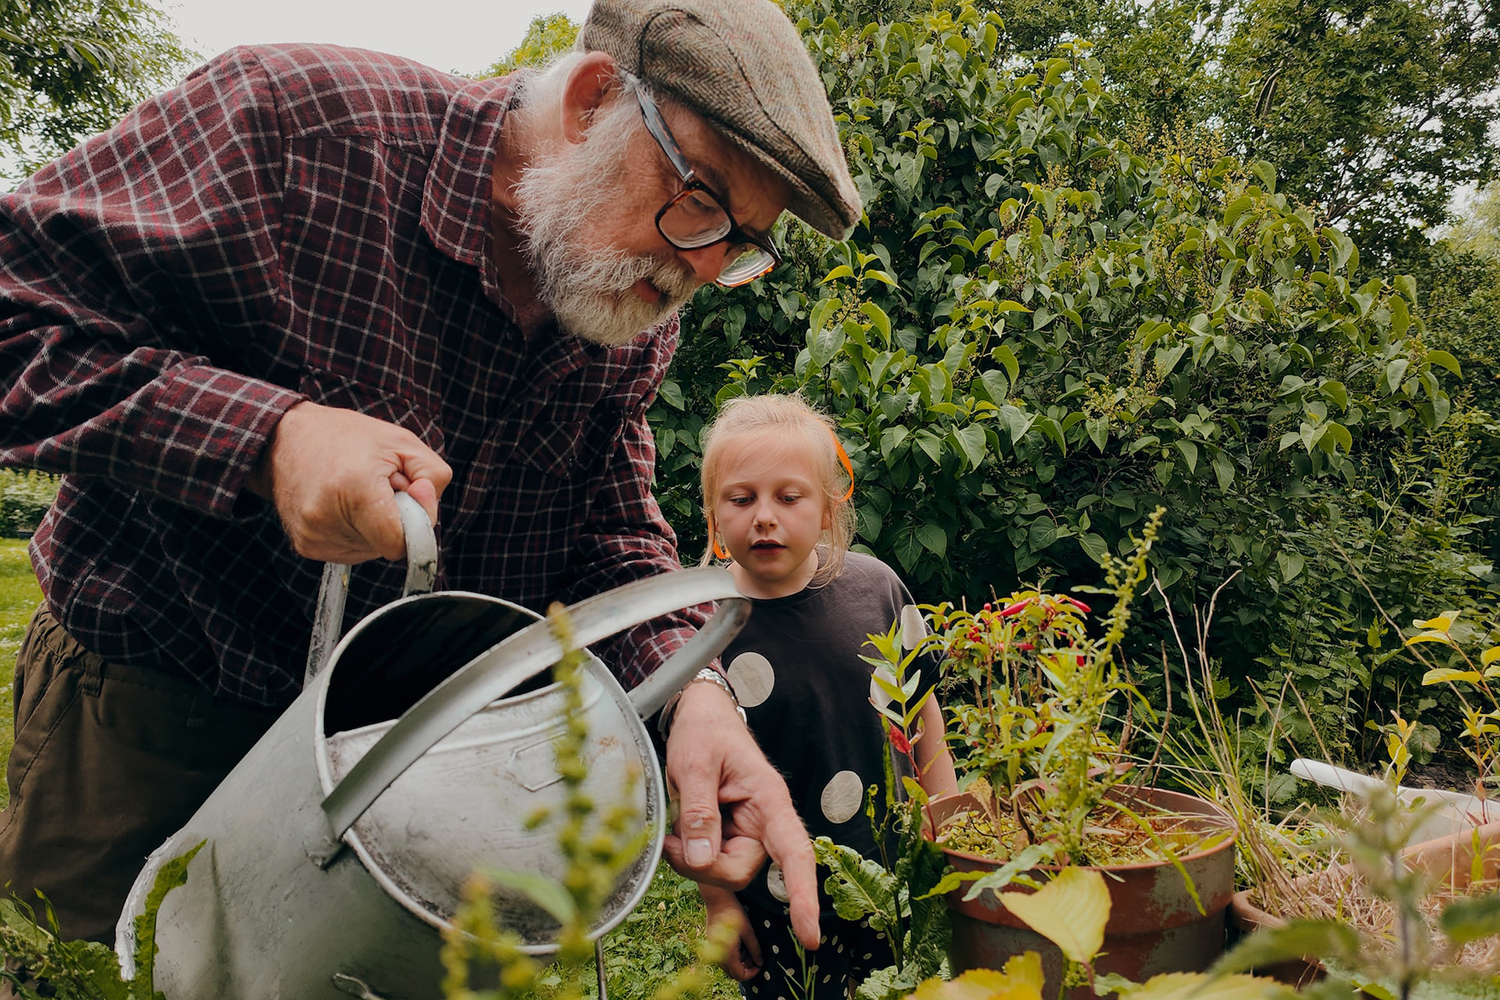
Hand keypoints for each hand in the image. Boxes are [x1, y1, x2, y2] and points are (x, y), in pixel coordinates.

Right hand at [248, 401, 451, 561]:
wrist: (286, 439)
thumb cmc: (347, 438)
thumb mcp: (403, 442)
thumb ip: (433, 477)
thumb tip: (427, 511)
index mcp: (355, 490)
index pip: (399, 542)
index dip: (415, 522)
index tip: (407, 495)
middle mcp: (327, 518)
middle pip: (387, 546)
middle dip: (393, 519)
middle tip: (377, 486)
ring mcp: (313, 536)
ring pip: (371, 550)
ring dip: (374, 526)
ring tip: (357, 492)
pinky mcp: (306, 546)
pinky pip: (351, 551)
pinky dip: (356, 532)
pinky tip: (342, 505)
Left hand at [663, 681, 820, 949]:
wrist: (701, 716)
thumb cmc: (704, 732)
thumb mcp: (694, 764)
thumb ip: (698, 811)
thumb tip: (699, 859)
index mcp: (769, 799)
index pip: (794, 852)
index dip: (802, 895)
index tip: (809, 935)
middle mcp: (764, 821)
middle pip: (740, 870)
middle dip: (701, 866)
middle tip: (669, 841)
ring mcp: (747, 832)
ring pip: (723, 871)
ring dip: (691, 859)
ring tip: (673, 827)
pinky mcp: (729, 837)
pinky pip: (712, 862)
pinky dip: (690, 857)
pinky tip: (677, 839)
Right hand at [700, 885, 761, 980]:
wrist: (717, 898)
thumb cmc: (734, 913)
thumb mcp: (748, 931)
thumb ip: (755, 949)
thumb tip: (760, 962)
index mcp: (727, 954)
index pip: (739, 975)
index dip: (752, 973)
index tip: (760, 966)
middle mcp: (717, 954)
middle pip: (733, 972)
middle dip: (746, 968)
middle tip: (756, 958)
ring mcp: (713, 948)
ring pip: (728, 965)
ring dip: (740, 962)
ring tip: (750, 950)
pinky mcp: (712, 942)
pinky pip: (723, 956)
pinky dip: (733, 955)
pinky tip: (741, 944)